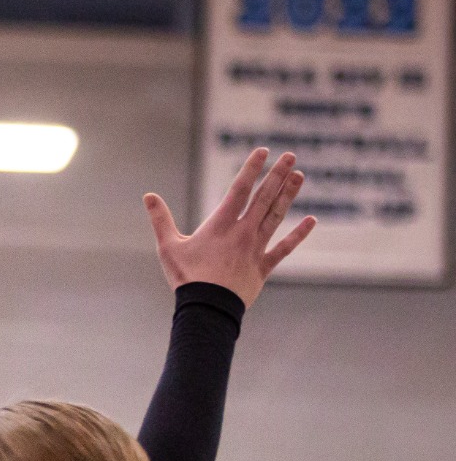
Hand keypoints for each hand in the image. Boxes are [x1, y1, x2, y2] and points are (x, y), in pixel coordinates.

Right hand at [144, 150, 315, 305]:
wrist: (207, 309)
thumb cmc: (186, 278)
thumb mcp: (168, 247)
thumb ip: (160, 220)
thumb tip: (148, 196)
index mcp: (220, 225)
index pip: (239, 189)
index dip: (251, 169)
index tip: (263, 151)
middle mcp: (243, 232)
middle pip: (264, 197)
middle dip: (277, 174)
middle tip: (290, 156)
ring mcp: (255, 249)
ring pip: (276, 216)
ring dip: (288, 195)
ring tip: (299, 176)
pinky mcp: (263, 267)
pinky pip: (284, 248)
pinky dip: (298, 235)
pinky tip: (312, 221)